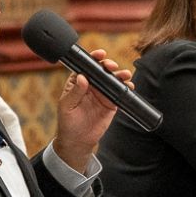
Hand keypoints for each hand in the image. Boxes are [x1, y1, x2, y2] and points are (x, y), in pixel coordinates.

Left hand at [50, 52, 130, 170]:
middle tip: (112, 66)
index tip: (100, 54)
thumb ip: (75, 92)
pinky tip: (128, 86)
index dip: (94, 58)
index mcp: (78, 83)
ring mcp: (102, 93)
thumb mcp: (67, 107)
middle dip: (109, 65)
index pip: (86, 66)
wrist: (78, 142)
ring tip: (124, 75)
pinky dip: (125, 88)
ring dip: (120, 75)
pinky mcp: (111, 103)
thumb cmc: (68, 123)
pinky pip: (120, 93)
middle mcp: (91, 85)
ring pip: (113, 80)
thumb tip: (82, 77)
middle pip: (102, 70)